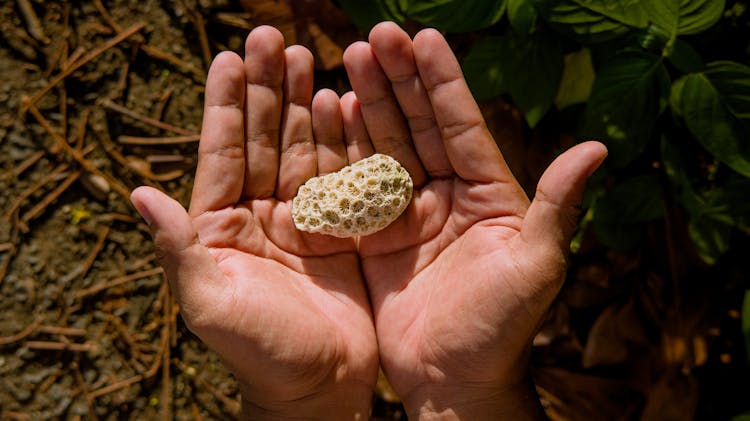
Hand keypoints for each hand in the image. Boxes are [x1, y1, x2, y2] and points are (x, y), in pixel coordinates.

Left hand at [130, 26, 377, 418]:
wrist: (319, 387)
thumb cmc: (259, 351)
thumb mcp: (209, 301)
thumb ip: (178, 247)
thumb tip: (138, 193)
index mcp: (221, 225)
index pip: (222, 152)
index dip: (225, 105)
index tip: (228, 56)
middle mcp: (259, 214)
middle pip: (263, 139)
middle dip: (266, 88)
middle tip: (273, 37)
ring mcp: (302, 219)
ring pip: (302, 149)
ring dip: (304, 103)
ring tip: (307, 57)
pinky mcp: (339, 231)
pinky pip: (342, 176)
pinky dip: (343, 141)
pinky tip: (344, 105)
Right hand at [343, 23, 607, 418]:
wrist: (454, 382)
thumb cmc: (501, 329)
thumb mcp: (536, 266)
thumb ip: (557, 206)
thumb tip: (597, 148)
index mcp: (487, 194)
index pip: (462, 125)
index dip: (442, 81)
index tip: (423, 36)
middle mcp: (447, 196)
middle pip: (418, 125)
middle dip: (398, 79)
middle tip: (375, 35)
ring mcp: (408, 215)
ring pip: (385, 146)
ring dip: (368, 103)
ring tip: (348, 59)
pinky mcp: (374, 238)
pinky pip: (356, 186)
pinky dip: (342, 151)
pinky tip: (329, 115)